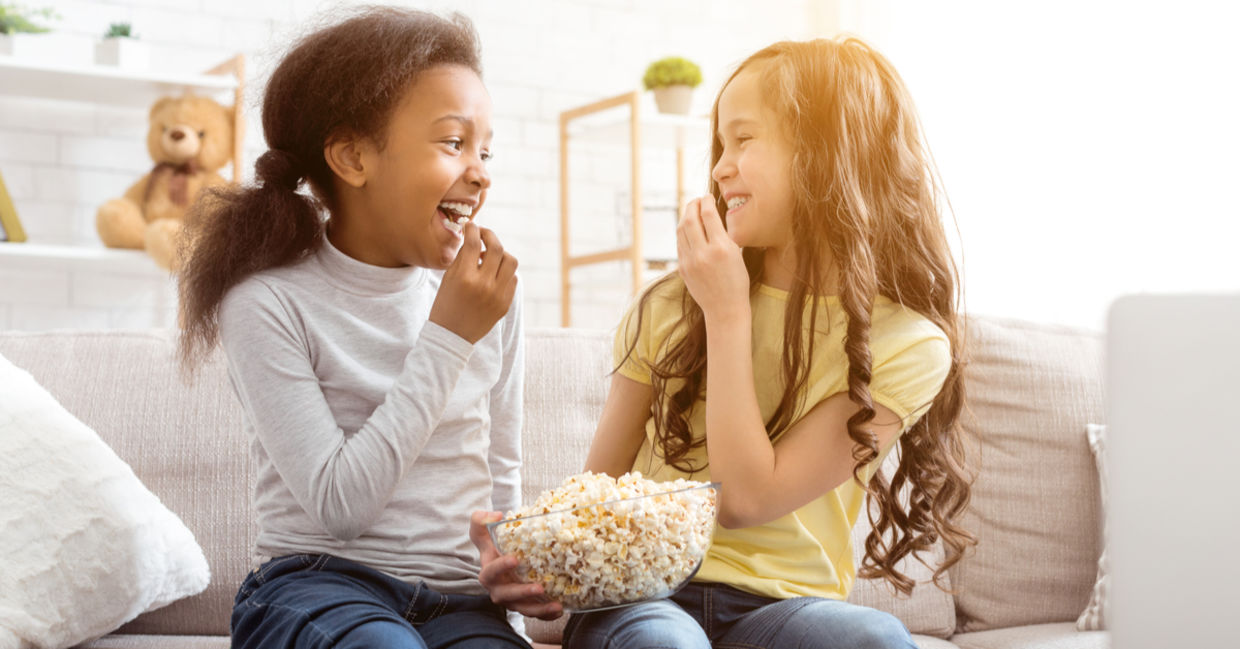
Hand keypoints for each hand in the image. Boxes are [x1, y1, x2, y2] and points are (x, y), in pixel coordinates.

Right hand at [430, 222, 518, 342]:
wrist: (452, 336)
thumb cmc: (445, 304)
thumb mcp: (448, 279)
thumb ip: (463, 257)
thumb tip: (474, 237)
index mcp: (465, 278)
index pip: (474, 243)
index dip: (474, 229)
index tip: (472, 225)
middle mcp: (484, 285)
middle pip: (498, 248)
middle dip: (490, 235)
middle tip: (483, 234)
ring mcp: (498, 295)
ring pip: (511, 262)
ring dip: (501, 254)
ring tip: (490, 257)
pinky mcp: (506, 303)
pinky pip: (513, 279)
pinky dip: (504, 272)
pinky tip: (493, 274)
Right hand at [469, 510, 563, 619]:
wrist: (502, 557)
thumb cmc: (492, 543)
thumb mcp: (483, 529)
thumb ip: (482, 519)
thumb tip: (498, 516)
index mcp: (488, 572)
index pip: (490, 572)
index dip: (501, 567)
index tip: (515, 559)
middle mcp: (498, 589)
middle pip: (507, 596)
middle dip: (523, 593)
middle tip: (539, 587)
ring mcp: (512, 599)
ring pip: (523, 608)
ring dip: (538, 609)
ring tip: (555, 606)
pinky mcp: (524, 604)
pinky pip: (535, 613)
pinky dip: (547, 615)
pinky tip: (560, 610)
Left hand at [677, 196, 749, 323]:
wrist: (725, 309)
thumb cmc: (736, 281)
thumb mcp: (737, 254)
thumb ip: (723, 235)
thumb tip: (712, 215)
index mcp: (721, 248)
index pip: (708, 215)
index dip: (706, 201)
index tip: (707, 196)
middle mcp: (703, 253)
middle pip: (690, 219)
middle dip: (692, 205)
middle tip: (697, 200)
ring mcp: (690, 261)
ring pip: (681, 230)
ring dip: (685, 217)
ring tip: (691, 211)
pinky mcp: (682, 268)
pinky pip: (680, 243)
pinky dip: (683, 232)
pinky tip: (689, 229)